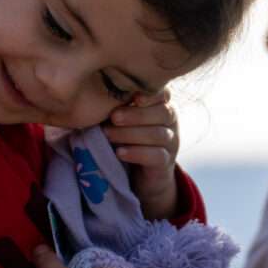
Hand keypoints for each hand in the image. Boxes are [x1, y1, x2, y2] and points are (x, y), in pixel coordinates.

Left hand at [109, 92, 181, 220]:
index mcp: (161, 105)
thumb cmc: (127, 137)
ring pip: (158, 135)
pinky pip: (156, 156)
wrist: (141, 173)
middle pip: (162, 113)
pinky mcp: (166, 162)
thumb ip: (118, 106)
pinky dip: (137, 153)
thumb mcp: (123, 119)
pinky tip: (120, 153)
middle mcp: (171, 122)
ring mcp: (171, 142)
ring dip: (131, 134)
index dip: (150, 94)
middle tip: (113, 117)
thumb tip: (95, 94)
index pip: (163, 93)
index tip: (132, 96)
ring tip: (109, 135)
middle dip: (136, 114)